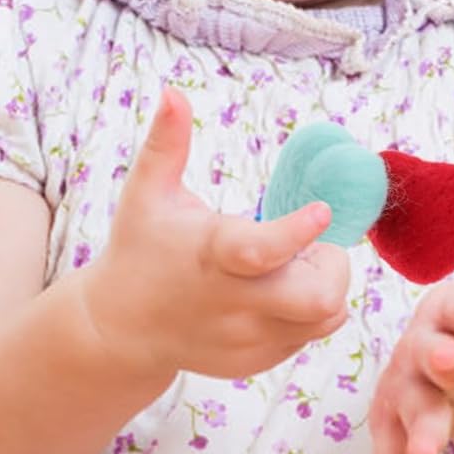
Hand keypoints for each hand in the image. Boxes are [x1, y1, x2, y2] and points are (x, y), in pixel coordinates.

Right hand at [78, 86, 351, 383]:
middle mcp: (231, 304)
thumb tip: (173, 92)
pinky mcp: (256, 360)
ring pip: (323, 319)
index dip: (299, 232)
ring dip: (327, 288)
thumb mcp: (147, 193)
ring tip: (297, 267)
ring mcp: (246, 339)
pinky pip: (309, 336)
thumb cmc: (140, 247)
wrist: (120, 329)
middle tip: (314, 248)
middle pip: (316, 298)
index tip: (323, 210)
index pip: (261, 251)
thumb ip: (165, 143)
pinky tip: (281, 292)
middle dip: (333, 265)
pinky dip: (310, 312)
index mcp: (209, 256)